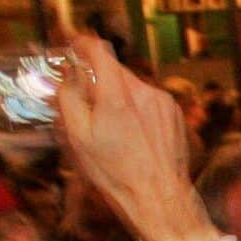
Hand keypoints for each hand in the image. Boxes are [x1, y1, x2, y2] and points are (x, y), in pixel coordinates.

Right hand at [57, 32, 213, 240]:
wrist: (158, 196)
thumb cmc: (115, 172)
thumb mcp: (77, 137)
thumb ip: (69, 98)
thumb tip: (67, 77)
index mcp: (116, 94)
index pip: (98, 50)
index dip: (81, 44)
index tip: (72, 44)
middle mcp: (142, 92)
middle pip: (114, 70)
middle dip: (96, 78)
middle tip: (83, 96)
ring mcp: (162, 102)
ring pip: (131, 86)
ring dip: (116, 96)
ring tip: (109, 126)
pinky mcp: (174, 114)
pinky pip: (148, 101)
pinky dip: (135, 108)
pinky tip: (131, 134)